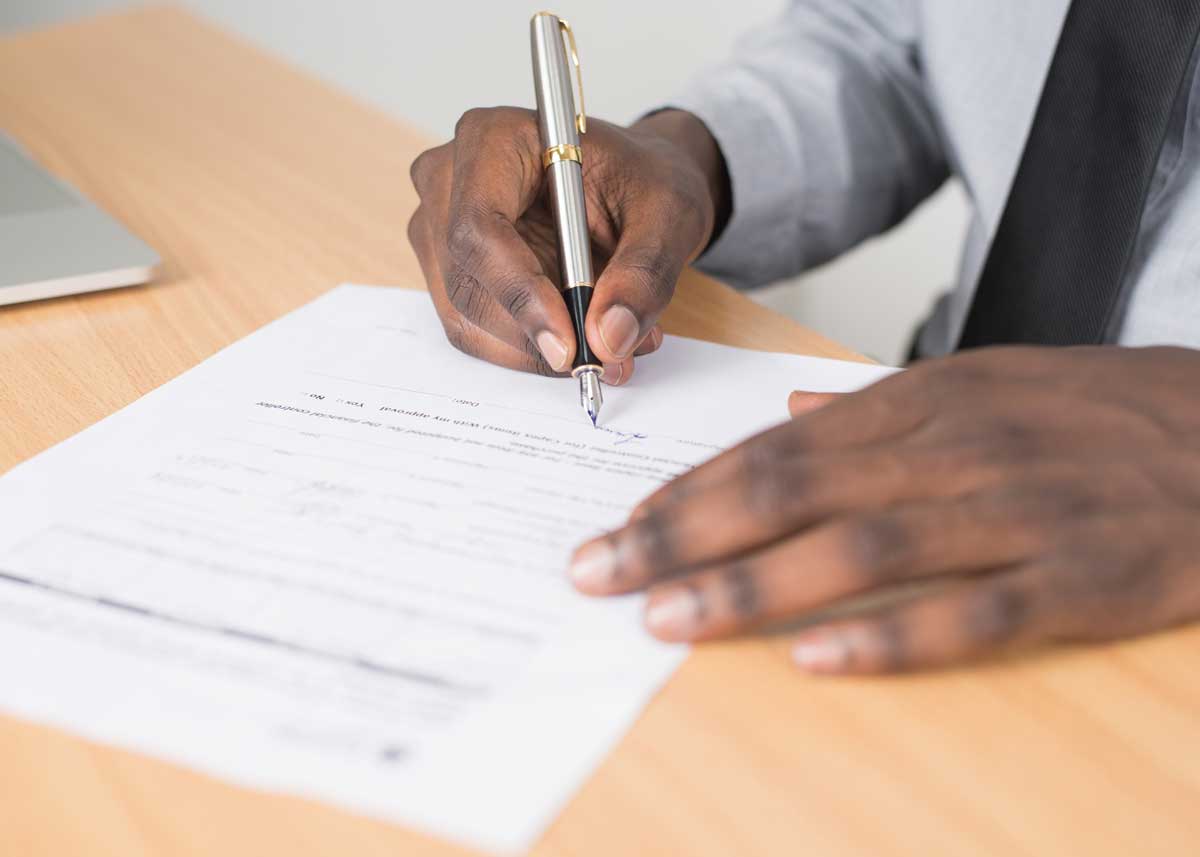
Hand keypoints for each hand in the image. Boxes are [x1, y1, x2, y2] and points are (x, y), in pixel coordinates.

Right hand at [407, 108, 728, 382]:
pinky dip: (530, 349)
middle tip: (607, 358)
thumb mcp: (669, 215)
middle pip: (467, 282)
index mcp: (494, 139)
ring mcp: (440, 229)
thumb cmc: (643, 180)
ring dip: (537, 349)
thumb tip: (609, 337)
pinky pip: (477, 331)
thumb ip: (644, 274)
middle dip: (535, 335)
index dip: (520, 293)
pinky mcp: (451, 271)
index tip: (568, 345)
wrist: (633, 186)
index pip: (480, 228)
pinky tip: (582, 337)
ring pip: (468, 317)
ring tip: (611, 344)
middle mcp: (449, 181)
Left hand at [569, 346, 1199, 673]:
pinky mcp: (1077, 579)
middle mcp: (952, 450)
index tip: (617, 526)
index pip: (774, 446)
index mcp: (922, 402)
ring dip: (753, 586)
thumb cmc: (1094, 411)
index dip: (688, 489)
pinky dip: (888, 639)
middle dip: (682, 534)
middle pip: (791, 491)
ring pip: (859, 550)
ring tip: (668, 620)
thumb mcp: (982, 381)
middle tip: (599, 574)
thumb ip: (878, 402)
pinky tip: (815, 660)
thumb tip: (791, 408)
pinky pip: (970, 614)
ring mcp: (1014, 514)